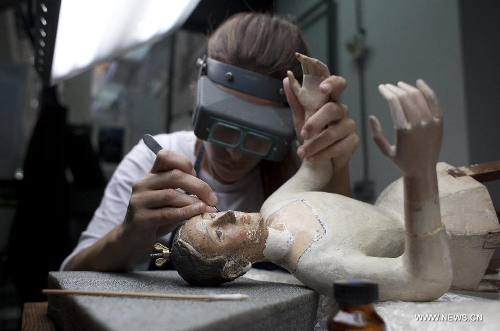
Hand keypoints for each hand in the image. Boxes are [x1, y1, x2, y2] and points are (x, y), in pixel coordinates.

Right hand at [122, 149, 217, 251]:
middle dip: (198, 186)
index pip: (165, 156)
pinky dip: (186, 212)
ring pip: (171, 195)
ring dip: (194, 201)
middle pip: (174, 176)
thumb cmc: (157, 217)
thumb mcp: (170, 202)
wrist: (133, 239)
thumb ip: (184, 193)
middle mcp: (142, 184)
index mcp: (151, 175)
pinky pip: (168, 213)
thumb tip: (209, 196)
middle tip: (213, 198)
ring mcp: (139, 200)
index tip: (195, 175)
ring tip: (208, 208)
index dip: (184, 162)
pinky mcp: (140, 218)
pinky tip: (198, 212)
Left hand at [284, 53, 358, 171]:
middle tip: (302, 135)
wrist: (320, 160)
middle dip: (315, 123)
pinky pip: (339, 147)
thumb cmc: (312, 135)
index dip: (332, 83)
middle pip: (332, 110)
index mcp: (330, 100)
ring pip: (334, 132)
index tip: (322, 88)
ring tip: (302, 153)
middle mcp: (342, 110)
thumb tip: (286, 79)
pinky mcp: (353, 141)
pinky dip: (323, 154)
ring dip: (315, 144)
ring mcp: (349, 125)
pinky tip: (312, 158)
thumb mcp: (300, 118)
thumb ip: (296, 101)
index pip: (338, 84)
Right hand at [370, 80, 442, 176]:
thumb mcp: (385, 151)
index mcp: (403, 130)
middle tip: (388, 86)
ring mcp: (430, 122)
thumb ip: (376, 134)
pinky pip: (434, 102)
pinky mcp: (439, 122)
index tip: (381, 87)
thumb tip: (372, 116)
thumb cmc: (401, 161)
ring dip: (408, 88)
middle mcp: (418, 124)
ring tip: (399, 85)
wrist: (423, 170)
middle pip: (406, 97)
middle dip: (395, 89)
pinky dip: (427, 90)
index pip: (394, 102)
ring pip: (418, 97)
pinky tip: (419, 83)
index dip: (387, 92)